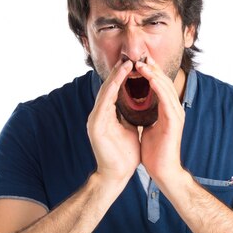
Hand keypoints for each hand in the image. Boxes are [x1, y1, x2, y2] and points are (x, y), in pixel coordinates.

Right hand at [87, 59, 140, 185]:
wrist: (117, 175)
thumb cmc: (124, 155)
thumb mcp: (130, 129)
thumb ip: (129, 115)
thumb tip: (137, 103)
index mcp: (106, 115)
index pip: (114, 91)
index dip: (122, 77)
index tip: (133, 64)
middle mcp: (98, 115)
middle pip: (108, 88)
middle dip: (118, 72)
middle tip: (129, 57)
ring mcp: (95, 120)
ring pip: (105, 92)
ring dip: (115, 77)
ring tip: (126, 64)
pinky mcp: (96, 126)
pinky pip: (104, 104)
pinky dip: (111, 90)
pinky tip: (118, 80)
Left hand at [136, 58, 185, 186]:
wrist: (163, 171)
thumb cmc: (155, 153)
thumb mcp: (148, 128)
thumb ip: (146, 115)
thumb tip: (136, 106)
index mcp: (168, 111)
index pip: (160, 87)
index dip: (151, 73)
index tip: (138, 62)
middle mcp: (174, 110)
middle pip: (164, 83)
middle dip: (153, 68)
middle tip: (141, 55)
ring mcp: (176, 115)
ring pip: (166, 88)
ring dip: (154, 74)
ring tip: (142, 63)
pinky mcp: (173, 122)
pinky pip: (166, 100)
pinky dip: (158, 87)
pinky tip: (150, 78)